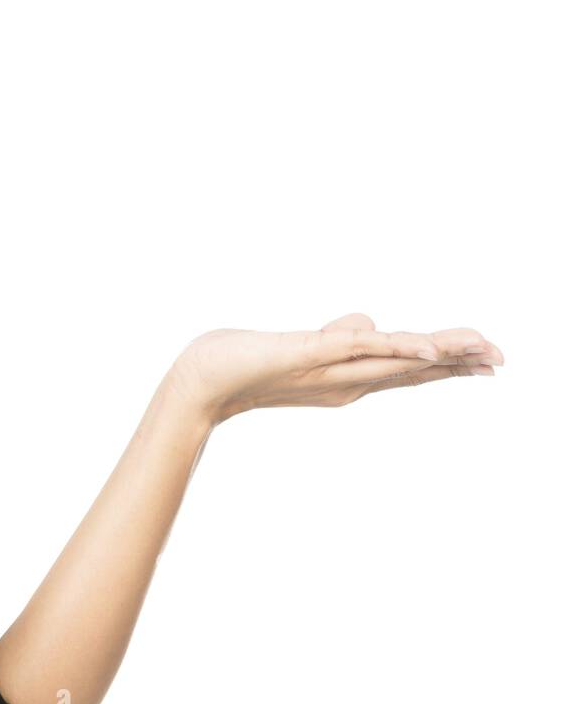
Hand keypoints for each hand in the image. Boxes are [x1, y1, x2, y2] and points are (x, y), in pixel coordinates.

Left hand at [165, 312, 504, 426]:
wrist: (201, 381)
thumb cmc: (244, 362)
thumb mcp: (302, 345)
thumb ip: (340, 336)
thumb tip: (371, 322)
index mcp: (344, 379)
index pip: (405, 369)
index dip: (445, 363)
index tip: (485, 361)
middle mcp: (343, 381)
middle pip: (412, 368)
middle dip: (458, 362)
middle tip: (503, 359)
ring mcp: (329, 370)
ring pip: (396, 361)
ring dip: (441, 354)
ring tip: (482, 352)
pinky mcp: (310, 355)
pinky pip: (360, 351)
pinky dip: (395, 349)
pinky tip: (426, 350)